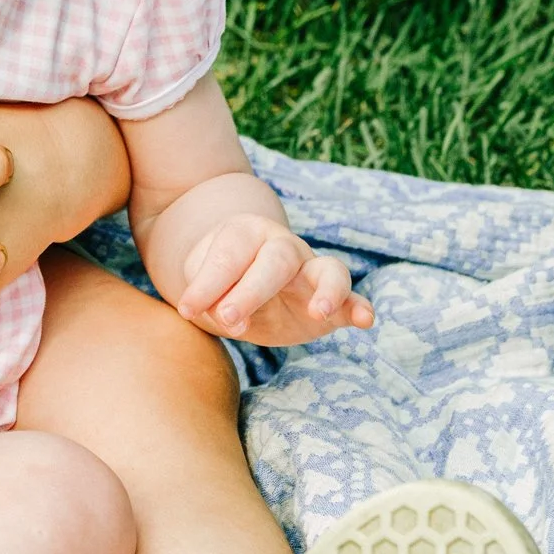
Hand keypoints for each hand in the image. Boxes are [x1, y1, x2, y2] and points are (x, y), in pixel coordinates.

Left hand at [174, 215, 372, 344]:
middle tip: (229, 319)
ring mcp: (312, 272)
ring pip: (330, 271)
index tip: (188, 310)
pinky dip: (361, 307)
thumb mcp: (203, 284)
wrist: (244, 281)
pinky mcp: (333, 303)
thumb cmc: (219, 280)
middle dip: (253, 290)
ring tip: (320, 311)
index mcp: (246, 233)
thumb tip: (228, 317)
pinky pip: (353, 300)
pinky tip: (366, 320)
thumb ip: (209, 295)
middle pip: (277, 260)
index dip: (208, 283)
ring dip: (329, 290)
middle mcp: (284, 247)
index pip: (230, 254)